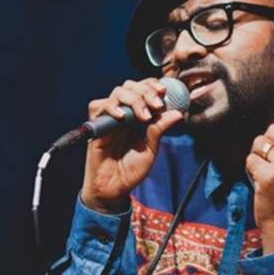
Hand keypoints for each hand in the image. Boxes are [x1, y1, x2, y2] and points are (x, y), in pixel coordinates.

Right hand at [81, 78, 182, 213]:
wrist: (114, 188)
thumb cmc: (131, 171)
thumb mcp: (151, 149)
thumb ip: (160, 129)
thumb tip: (177, 112)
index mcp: (137, 116)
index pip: (143, 90)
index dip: (153, 86)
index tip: (164, 91)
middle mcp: (123, 114)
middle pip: (131, 86)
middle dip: (146, 91)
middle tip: (157, 104)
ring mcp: (109, 119)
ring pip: (117, 92)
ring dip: (134, 99)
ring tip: (144, 116)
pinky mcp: (96, 126)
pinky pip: (98, 106)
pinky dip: (111, 107)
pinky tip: (123, 117)